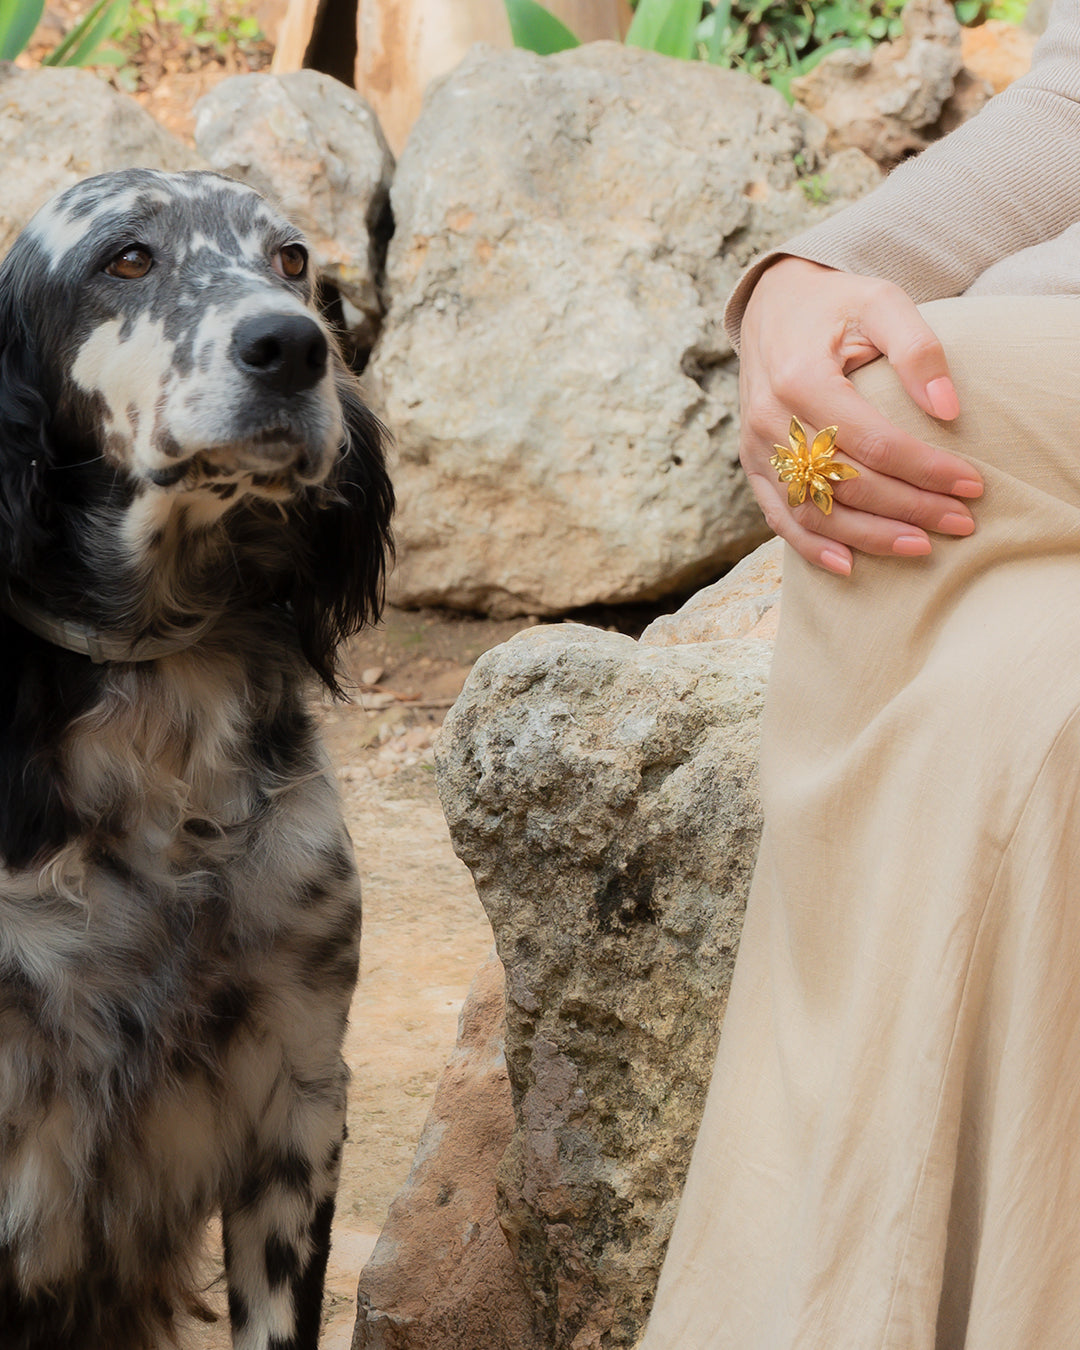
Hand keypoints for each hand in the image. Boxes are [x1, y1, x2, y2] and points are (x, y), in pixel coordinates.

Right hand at [738, 257, 982, 575]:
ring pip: (813, 510)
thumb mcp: (881, 302)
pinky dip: (811, 546)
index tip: (972, 484)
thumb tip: (949, 410)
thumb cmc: (834, 305)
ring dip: (868, 536)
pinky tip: (849, 564)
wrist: (771, 306)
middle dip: (909, 508)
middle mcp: (770, 419)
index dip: (925, 469)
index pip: (873, 441)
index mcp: (800, 378)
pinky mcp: (752, 464)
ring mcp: (756, 447)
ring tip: (919, 546)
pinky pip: (779, 517)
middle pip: (846, 482)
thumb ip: (917, 349)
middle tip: (961, 521)